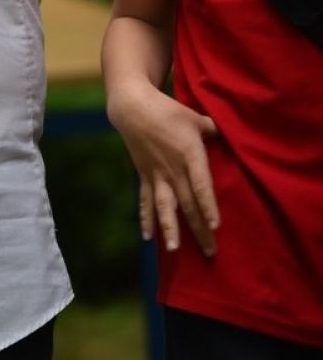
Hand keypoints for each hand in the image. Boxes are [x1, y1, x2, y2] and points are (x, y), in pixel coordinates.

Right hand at [107, 78, 219, 254]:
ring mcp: (157, 174)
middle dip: (198, 228)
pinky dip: (146, 218)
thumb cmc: (167, 110)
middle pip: (187, 204)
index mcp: (189, 155)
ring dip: (169, 229)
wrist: (132, 107)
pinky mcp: (145, 175)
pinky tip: (148, 237)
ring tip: (174, 249)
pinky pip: (146, 200)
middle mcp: (173, 169)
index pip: (201, 186)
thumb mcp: (195, 117)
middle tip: (209, 252)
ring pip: (165, 207)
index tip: (215, 226)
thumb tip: (228, 136)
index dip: (208, 206)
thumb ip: (213, 130)